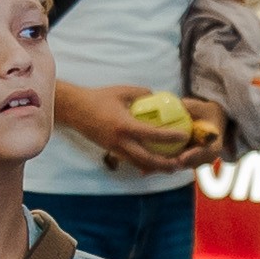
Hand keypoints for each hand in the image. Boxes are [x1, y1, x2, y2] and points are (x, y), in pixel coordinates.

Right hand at [71, 83, 224, 171]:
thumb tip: (158, 96)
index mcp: (125, 125)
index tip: (184, 136)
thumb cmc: (99, 97)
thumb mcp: (122, 91)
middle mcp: (121, 141)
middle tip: (180, 164)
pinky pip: (131, 160)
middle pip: (147, 159)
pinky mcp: (112, 151)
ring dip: (155, 167)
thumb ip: (142, 93)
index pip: (152, 134)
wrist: (75, 110)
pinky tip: (154, 164)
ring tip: (171, 167)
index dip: (170, 136)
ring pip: (139, 163)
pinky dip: (143, 163)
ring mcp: (115, 149)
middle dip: (165, 164)